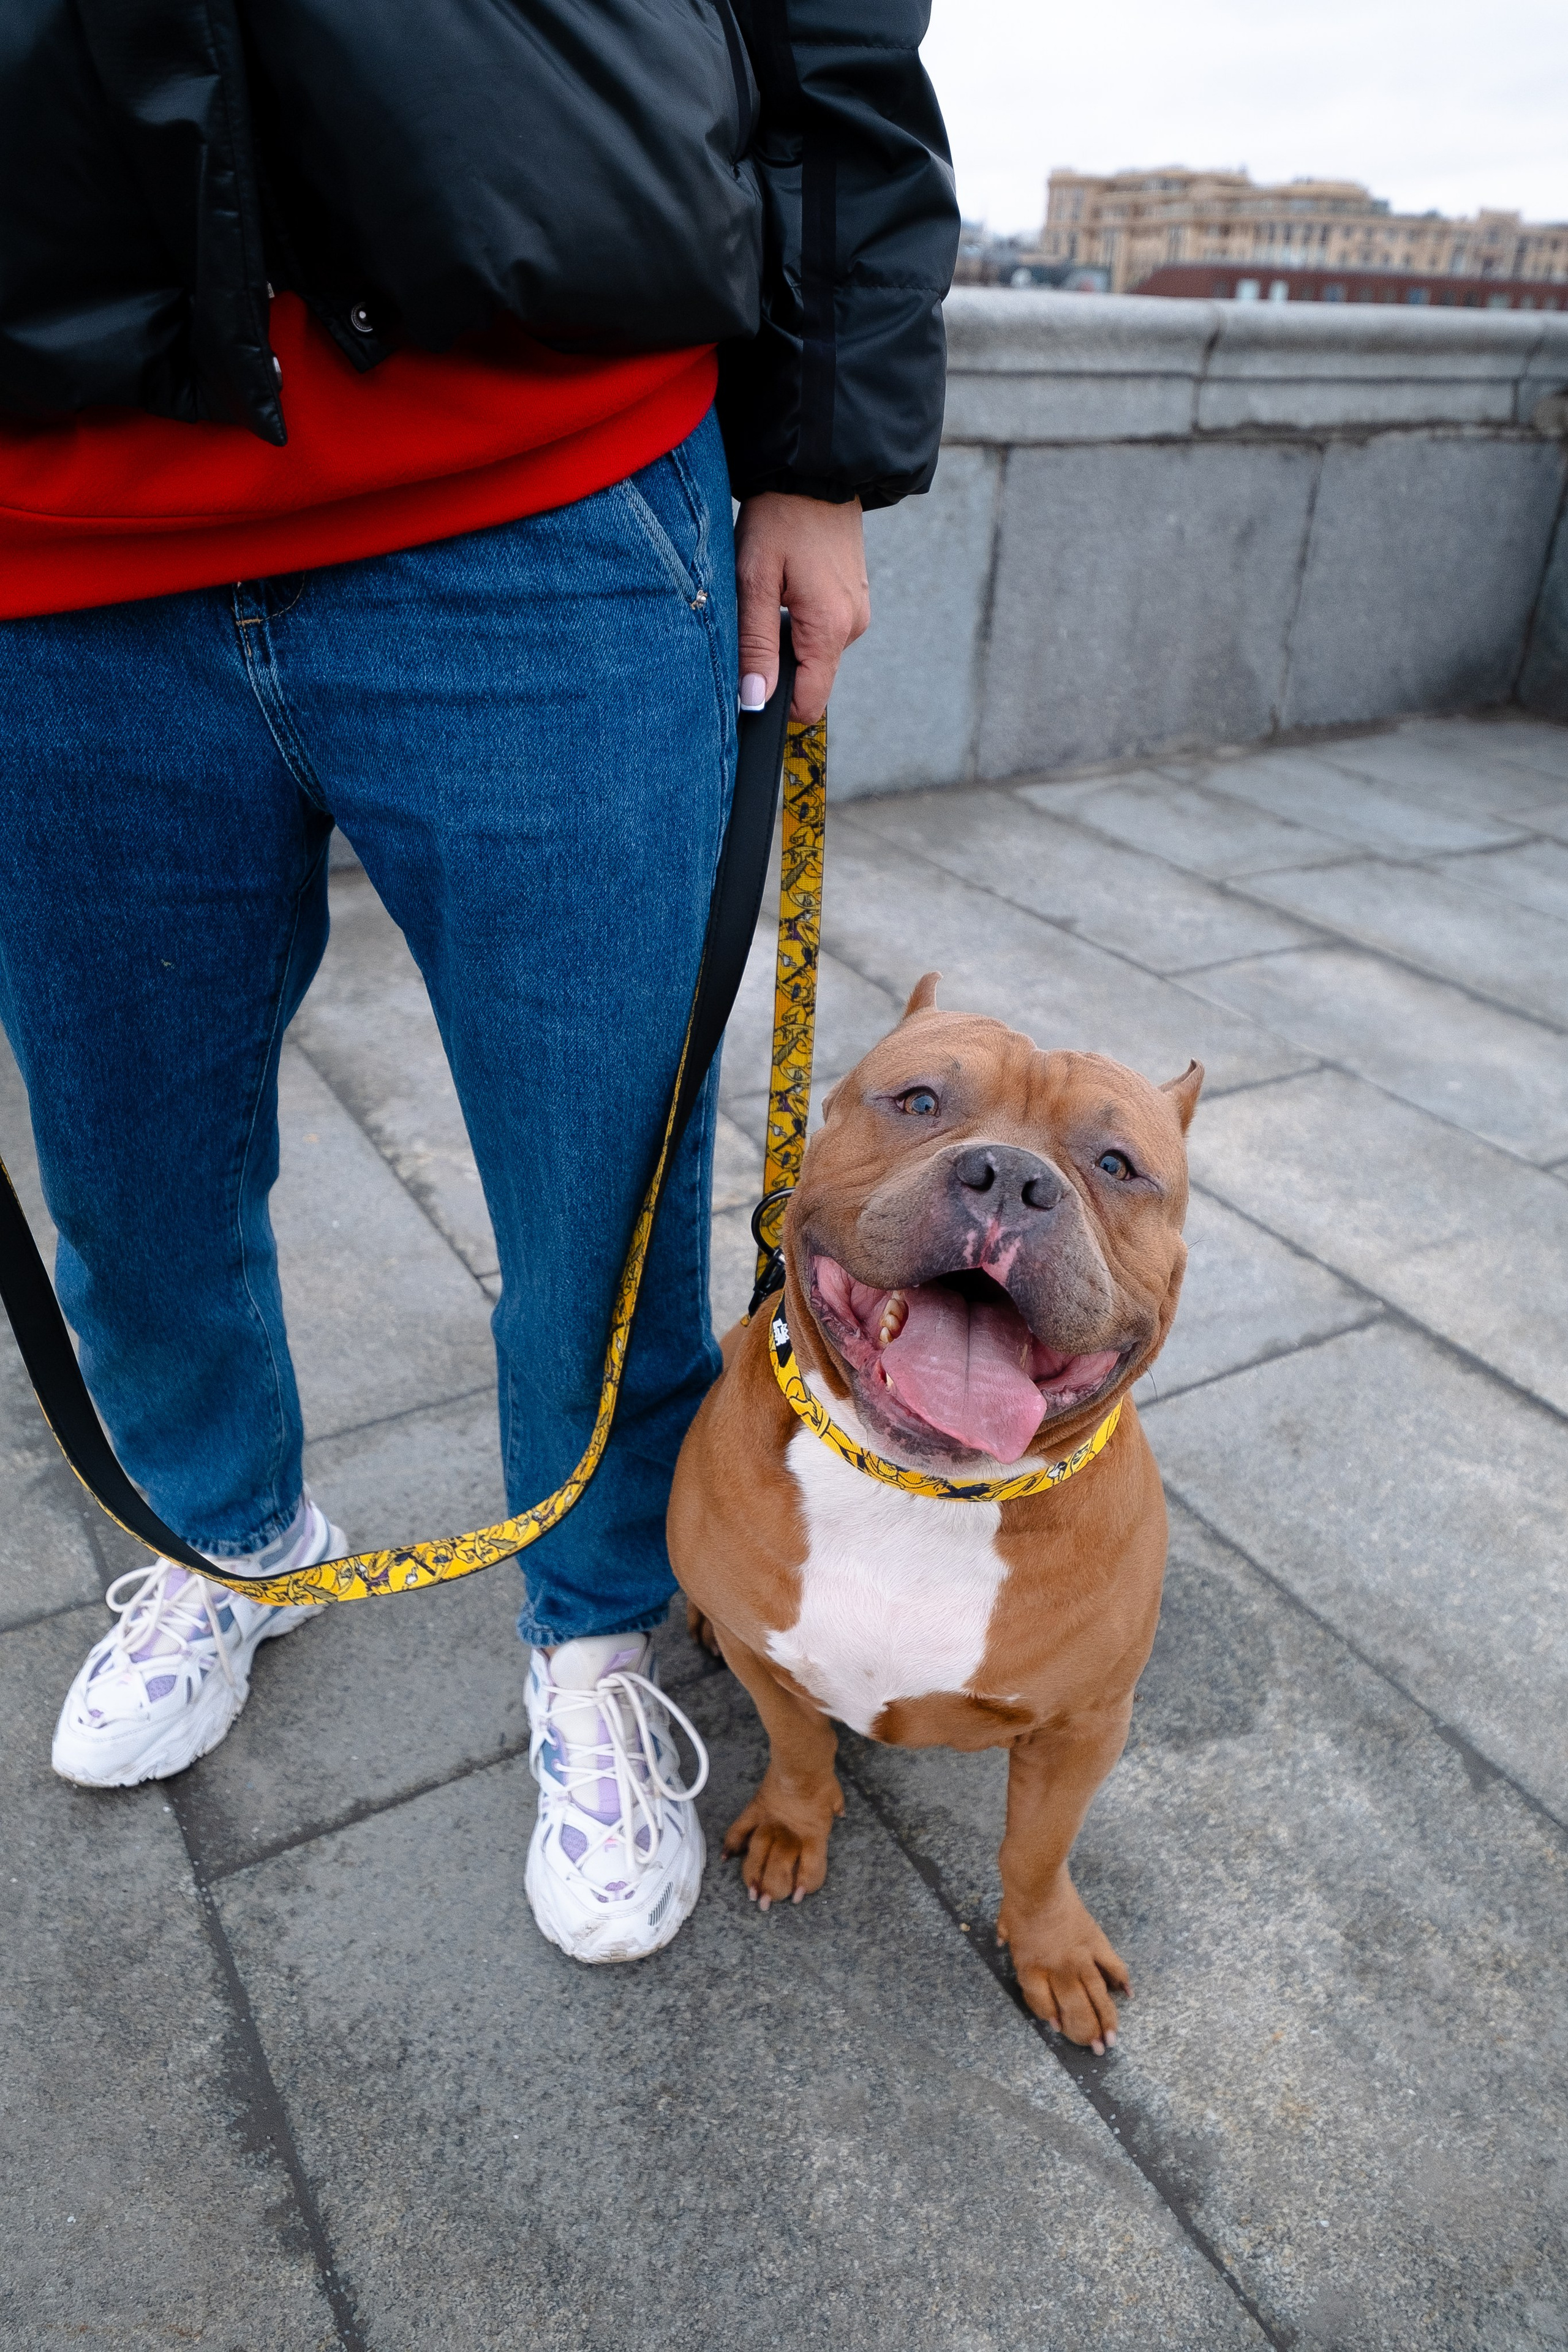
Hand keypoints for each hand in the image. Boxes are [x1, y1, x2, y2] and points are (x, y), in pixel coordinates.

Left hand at [734, 492, 870, 724]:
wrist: (816, 470)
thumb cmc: (780, 518)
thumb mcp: (755, 580)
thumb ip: (756, 645)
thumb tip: (754, 700)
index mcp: (830, 628)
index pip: (809, 704)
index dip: (775, 703)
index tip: (748, 682)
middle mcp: (852, 626)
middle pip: (811, 680)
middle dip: (778, 664)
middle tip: (755, 617)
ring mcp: (857, 612)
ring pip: (815, 654)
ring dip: (788, 637)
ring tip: (772, 591)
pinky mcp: (853, 599)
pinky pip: (823, 630)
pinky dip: (801, 619)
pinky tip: (789, 584)